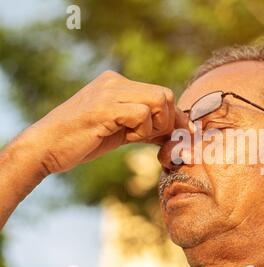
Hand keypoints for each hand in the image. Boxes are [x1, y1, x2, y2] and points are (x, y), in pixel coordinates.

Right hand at [18, 70, 177, 173]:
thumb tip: (178, 131)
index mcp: (117, 83)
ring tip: (133, 136)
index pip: (161, 94)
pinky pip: (142, 113)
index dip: (173, 118)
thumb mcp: (121, 131)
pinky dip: (141, 130)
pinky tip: (124, 137)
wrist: (45, 147)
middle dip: (167, 122)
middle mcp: (114, 81)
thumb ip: (146, 127)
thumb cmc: (82, 141)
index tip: (171, 136)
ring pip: (159, 101)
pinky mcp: (104, 107)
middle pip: (165, 95)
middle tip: (151, 139)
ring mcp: (109, 92)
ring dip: (154, 126)